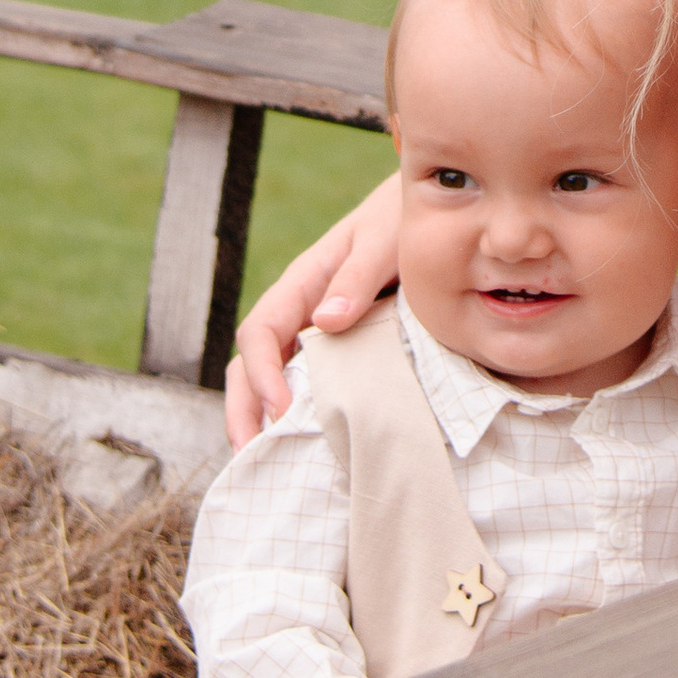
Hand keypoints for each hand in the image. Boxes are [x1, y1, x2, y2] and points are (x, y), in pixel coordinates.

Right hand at [224, 172, 406, 445]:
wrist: (434, 213)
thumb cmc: (402, 221)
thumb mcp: (383, 240)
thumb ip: (358, 277)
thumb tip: (326, 320)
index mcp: (302, 283)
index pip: (261, 332)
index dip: (261, 374)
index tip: (280, 412)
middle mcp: (299, 310)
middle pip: (248, 363)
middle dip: (242, 409)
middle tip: (250, 457)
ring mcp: (314, 331)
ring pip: (270, 377)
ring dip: (260, 417)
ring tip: (266, 464)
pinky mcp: (339, 348)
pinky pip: (307, 381)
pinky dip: (297, 414)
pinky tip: (309, 447)